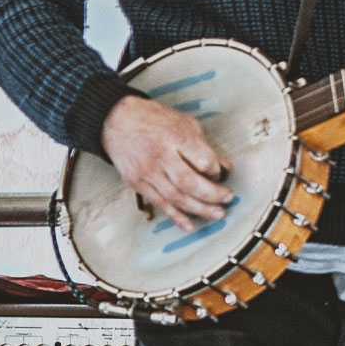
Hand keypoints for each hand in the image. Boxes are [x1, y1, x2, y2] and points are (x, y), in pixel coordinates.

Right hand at [102, 93, 233, 231]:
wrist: (116, 120)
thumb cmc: (155, 120)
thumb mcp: (185, 123)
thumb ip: (204, 146)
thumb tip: (224, 167)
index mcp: (176, 137)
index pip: (203, 161)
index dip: (216, 171)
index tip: (221, 173)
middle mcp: (160, 155)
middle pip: (190, 183)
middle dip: (213, 195)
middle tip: (228, 198)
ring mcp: (146, 171)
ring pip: (176, 197)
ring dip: (200, 209)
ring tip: (218, 214)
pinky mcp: (136, 183)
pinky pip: (159, 203)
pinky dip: (176, 216)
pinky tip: (190, 225)